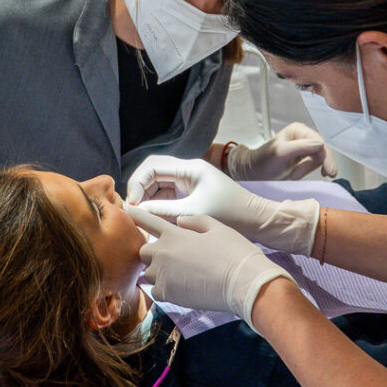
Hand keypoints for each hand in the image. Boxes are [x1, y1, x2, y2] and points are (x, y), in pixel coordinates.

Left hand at [126, 205, 296, 328]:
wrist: (243, 282)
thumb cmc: (233, 251)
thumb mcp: (217, 226)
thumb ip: (194, 221)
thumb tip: (179, 221)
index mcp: (174, 234)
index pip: (147, 221)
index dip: (136, 214)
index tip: (126, 210)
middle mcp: (162, 253)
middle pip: (144, 252)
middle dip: (153, 253)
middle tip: (172, 257)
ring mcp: (163, 275)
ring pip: (149, 273)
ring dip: (159, 272)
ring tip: (181, 275)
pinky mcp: (167, 294)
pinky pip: (156, 290)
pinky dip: (164, 288)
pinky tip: (181, 287)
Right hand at [127, 156, 319, 253]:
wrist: (255, 220)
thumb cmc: (230, 213)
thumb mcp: (193, 212)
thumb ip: (163, 210)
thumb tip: (137, 210)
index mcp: (190, 167)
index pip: (153, 166)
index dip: (138, 182)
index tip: (132, 203)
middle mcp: (187, 170)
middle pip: (152, 173)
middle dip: (139, 190)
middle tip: (131, 211)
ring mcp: (188, 182)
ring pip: (157, 186)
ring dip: (147, 199)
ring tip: (139, 217)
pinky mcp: (190, 194)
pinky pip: (166, 196)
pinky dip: (157, 206)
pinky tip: (151, 219)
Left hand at [226, 123, 337, 181]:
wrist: (254, 173)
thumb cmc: (263, 161)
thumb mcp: (281, 153)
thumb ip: (300, 147)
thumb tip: (320, 144)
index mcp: (298, 130)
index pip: (319, 142)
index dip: (325, 157)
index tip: (328, 171)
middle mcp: (302, 137)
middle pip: (321, 152)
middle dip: (311, 166)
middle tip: (310, 175)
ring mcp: (303, 148)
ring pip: (318, 160)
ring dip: (306, 170)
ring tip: (292, 174)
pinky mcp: (303, 159)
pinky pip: (312, 166)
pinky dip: (305, 172)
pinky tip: (296, 175)